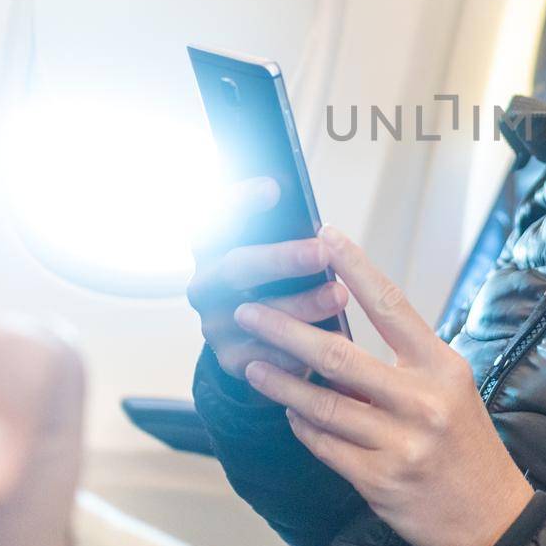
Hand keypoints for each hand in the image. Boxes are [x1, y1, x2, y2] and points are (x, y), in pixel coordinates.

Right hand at [186, 177, 350, 379]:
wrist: (260, 337)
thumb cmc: (278, 276)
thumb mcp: (275, 249)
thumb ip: (285, 232)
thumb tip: (319, 219)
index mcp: (212, 247)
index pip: (214, 217)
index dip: (239, 202)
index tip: (274, 187)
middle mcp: (206, 284)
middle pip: (237, 267)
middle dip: (282, 259)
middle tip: (321, 253)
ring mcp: (215, 324)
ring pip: (257, 315)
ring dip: (302, 305)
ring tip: (339, 295)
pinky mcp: (231, 359)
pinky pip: (266, 356)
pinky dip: (299, 348)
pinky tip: (331, 337)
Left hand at [234, 226, 533, 545]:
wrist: (491, 518)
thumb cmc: (468, 446)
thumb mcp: (452, 390)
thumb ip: (405, 363)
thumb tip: (344, 332)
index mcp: (443, 366)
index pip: (391, 305)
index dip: (355, 268)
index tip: (326, 236)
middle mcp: (423, 400)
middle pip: (340, 357)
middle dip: (286, 331)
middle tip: (250, 312)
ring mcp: (400, 443)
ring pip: (323, 405)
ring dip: (280, 382)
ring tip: (251, 363)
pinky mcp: (379, 480)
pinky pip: (325, 446)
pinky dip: (301, 425)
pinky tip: (288, 411)